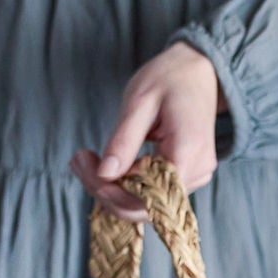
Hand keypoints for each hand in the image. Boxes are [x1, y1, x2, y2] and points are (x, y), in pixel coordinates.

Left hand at [71, 40, 223, 220]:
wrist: (199, 70)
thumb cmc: (169, 78)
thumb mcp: (140, 101)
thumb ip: (123, 140)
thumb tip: (105, 175)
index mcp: (187, 153)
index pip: (145, 196)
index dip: (111, 191)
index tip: (83, 164)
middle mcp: (196, 172)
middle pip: (143, 206)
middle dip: (106, 192)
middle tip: (79, 162)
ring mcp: (194, 178)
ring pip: (145, 203)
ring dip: (112, 189)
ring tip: (86, 161)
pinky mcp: (187, 178)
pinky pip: (151, 193)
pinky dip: (125, 184)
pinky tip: (107, 166)